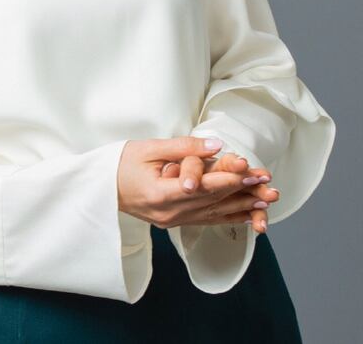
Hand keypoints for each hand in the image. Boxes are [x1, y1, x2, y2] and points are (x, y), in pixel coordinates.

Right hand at [117, 138, 277, 232]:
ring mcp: (172, 221)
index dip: (228, 178)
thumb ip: (184, 147)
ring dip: (240, 206)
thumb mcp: (149, 148)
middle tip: (267, 184)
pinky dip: (227, 216)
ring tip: (265, 200)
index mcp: (160, 194)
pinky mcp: (175, 222)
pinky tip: (245, 215)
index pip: (202, 187)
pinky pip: (206, 220)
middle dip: (242, 192)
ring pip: (213, 213)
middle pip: (212, 201)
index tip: (250, 170)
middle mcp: (170, 213)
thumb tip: (215, 145)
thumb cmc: (121, 164)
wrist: (101, 189)